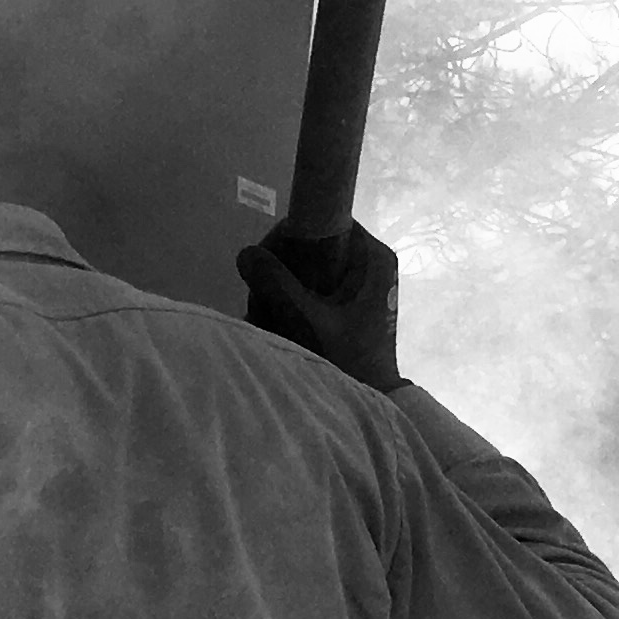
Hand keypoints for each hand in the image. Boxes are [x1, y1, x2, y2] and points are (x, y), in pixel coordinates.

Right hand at [237, 220, 403, 391]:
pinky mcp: (352, 302)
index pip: (323, 220)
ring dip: (283, 291)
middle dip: (281, 271)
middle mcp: (370, 262)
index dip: (289, 237)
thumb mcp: (306, 319)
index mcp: (371, 257)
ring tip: (266, 317)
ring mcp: (361, 283)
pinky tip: (278, 324)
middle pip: (312, 246)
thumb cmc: (346, 358)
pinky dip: (295, 303)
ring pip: (309, 268)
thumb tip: (246, 253)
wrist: (372, 399)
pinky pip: (315, 288)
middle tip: (262, 299)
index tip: (267, 263)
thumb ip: (275, 283)